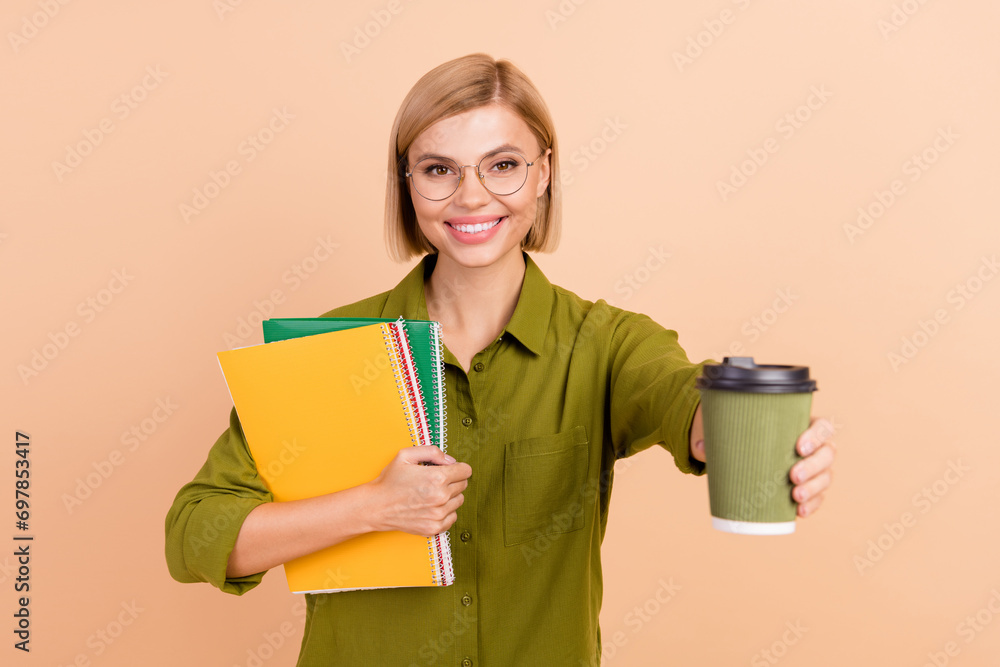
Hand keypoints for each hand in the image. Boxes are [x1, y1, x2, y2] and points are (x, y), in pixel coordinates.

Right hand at [365, 445, 471, 536]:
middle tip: (436, 481)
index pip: (466, 471)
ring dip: (450, 496)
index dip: (458, 467)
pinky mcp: (434, 527)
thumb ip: (432, 452)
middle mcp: (440, 497)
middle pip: (463, 485)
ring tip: (432, 494)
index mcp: (437, 477)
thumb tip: (451, 460)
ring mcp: (438, 514)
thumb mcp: (406, 455)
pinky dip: (446, 512)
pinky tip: (432, 506)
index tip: (450, 469)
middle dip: (453, 480)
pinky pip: (453, 517)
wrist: (376, 506)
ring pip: (459, 501)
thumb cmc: (390, 481)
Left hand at [689, 409, 835, 517]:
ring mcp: (814, 469)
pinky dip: (812, 504)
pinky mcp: (808, 488)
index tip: (798, 447)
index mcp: (800, 425)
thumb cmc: (743, 435)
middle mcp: (813, 447)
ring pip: (826, 477)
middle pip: (828, 454)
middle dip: (814, 466)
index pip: (822, 426)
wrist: (746, 455)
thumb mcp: (731, 428)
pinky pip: (818, 497)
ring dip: (815, 488)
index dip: (816, 436)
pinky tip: (800, 512)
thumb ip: (715, 434)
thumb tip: (700, 448)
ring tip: (795, 496)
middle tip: (792, 476)